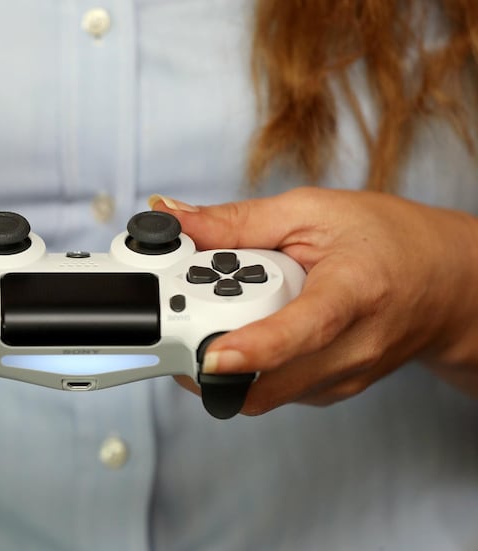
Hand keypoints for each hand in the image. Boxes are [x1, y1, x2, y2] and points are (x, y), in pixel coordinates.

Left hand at [151, 187, 477, 413]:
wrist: (445, 286)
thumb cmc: (389, 241)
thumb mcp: (313, 211)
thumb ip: (237, 220)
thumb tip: (172, 217)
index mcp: (354, 292)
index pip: (303, 331)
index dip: (253, 349)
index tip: (210, 356)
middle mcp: (352, 349)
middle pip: (267, 381)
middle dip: (210, 358)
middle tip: (184, 320)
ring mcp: (341, 379)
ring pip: (261, 394)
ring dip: (224, 364)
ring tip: (220, 317)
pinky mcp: (327, 393)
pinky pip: (270, 391)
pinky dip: (244, 368)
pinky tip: (249, 329)